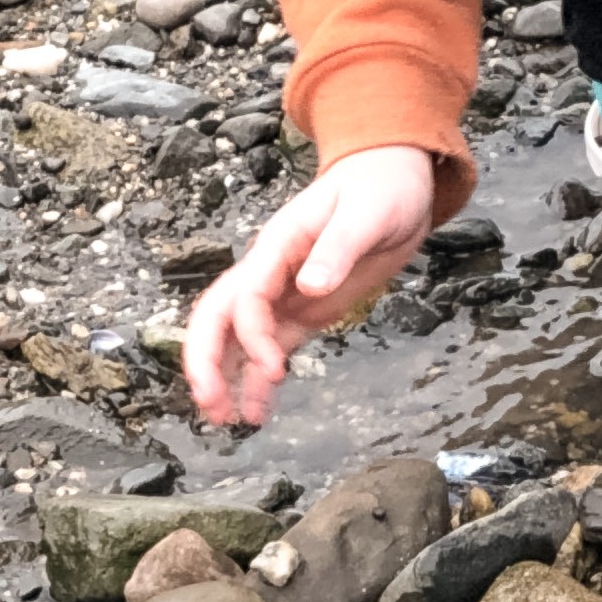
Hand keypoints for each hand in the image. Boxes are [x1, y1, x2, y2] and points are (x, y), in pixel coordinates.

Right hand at [184, 148, 437, 427]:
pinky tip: (257, 412)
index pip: (246, 297)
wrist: (394, 179)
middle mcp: (270, 273)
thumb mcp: (367, 214)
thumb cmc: (380, 188)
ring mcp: (284, 294)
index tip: (274, 369)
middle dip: (206, 362)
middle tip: (212, 405)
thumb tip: (310, 285)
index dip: (251, 336)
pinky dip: (259, 380)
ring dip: (226, 378)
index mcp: (277, 247)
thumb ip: (339, 248)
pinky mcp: (305, 310)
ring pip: (237, 340)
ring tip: (225, 422)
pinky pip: (270, 349)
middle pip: (217, 318)